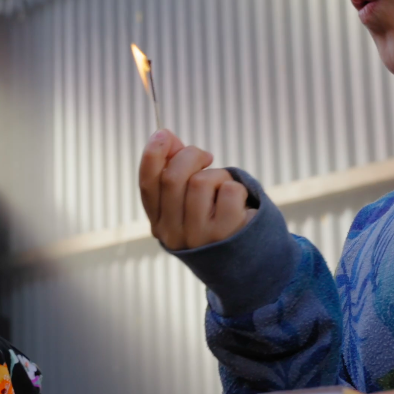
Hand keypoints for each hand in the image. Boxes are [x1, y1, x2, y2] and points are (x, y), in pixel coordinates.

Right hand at [139, 130, 255, 250]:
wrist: (246, 259)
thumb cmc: (214, 219)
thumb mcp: (189, 199)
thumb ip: (174, 169)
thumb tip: (166, 136)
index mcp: (159, 223)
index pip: (147, 184)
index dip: (152, 154)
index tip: (163, 134)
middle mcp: (173, 234)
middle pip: (173, 177)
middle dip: (191, 155)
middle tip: (206, 157)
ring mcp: (199, 236)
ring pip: (202, 181)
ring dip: (218, 175)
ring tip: (223, 188)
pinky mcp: (226, 234)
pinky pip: (229, 190)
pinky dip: (237, 188)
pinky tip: (238, 203)